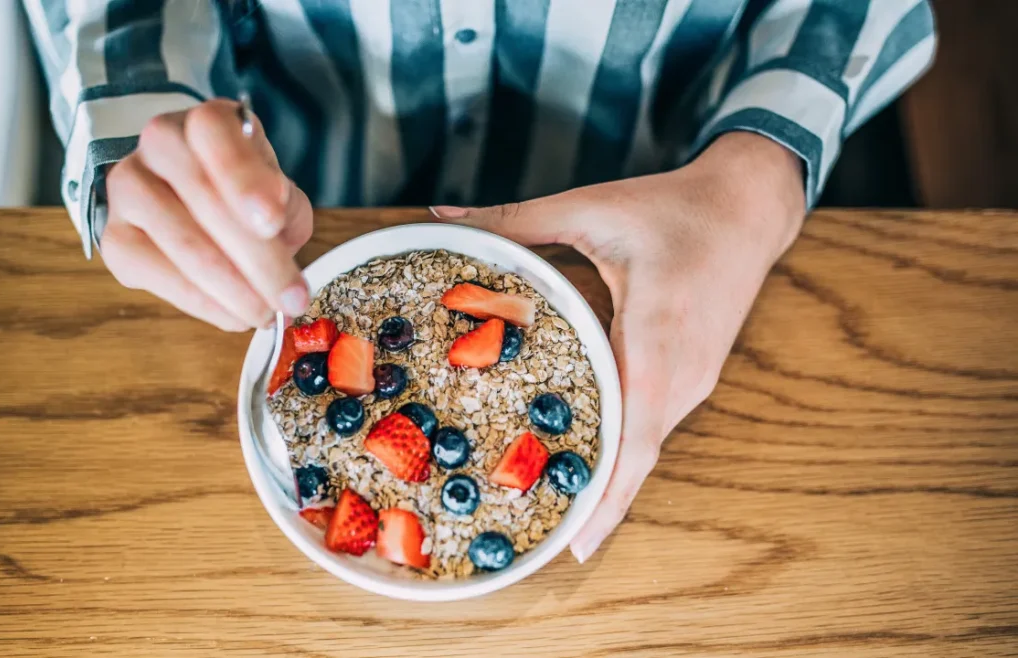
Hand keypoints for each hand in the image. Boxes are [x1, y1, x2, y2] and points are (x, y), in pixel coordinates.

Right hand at [101, 99, 313, 330]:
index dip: (244, 178)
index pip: (215, 135)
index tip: (272, 221)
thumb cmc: (242, 196)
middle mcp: (159, 144)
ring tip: (268, 315)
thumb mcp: (277, 191)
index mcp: (206, 121)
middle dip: (258, 260)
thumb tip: (275, 235)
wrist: (189, 202)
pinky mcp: (115, 238)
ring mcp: (128, 189)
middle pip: (205, 199)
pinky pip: (159, 276)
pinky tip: (232, 315)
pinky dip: (203, 303)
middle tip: (292, 299)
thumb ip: (285, 207)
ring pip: (183, 243)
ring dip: (234, 290)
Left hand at [433, 132, 805, 561]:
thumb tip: (443, 215)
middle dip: (599, 504)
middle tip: (545, 538)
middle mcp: (683, 371)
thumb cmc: (673, 207)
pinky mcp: (697, 374)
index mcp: (657, 333)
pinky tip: (595, 464)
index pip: (636, 437)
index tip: (577, 542)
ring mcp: (696, 378)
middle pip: (640, 458)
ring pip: (649, 447)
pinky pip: (657, 426)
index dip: (609, 494)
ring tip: (563, 514)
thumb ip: (515, 220)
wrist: (751, 205)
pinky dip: (627, 454)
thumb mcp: (590, 208)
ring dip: (613, 483)